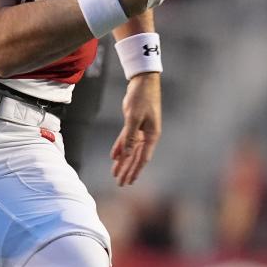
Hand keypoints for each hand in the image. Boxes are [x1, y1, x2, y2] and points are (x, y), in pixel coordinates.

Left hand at [110, 71, 161, 185]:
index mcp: (152, 136)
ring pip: (130, 150)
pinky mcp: (133, 124)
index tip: (130, 181)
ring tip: (115, 174)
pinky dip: (120, 148)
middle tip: (121, 183)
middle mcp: (148, 135)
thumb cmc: (141, 98)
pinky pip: (126, 140)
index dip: (135, 170)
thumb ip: (130, 137)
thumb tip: (127, 155)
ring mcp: (141, 130)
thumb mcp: (134, 118)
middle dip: (128, 170)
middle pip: (136, 157)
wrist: (142, 83)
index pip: (142, 158)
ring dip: (123, 162)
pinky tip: (114, 157)